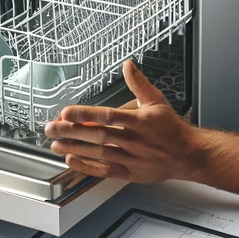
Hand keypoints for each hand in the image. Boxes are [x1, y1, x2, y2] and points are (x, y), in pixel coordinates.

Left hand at [43, 60, 199, 182]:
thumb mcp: (157, 101)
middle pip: (98, 135)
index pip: (108, 116)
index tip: (66, 112)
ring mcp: (130, 157)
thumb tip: (128, 65)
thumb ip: (139, 83)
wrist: (188, 154)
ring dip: (75, 148)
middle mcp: (133, 140)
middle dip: (71, 131)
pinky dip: (87, 166)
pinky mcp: (130, 172)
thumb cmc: (171, 128)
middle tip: (51, 128)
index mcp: (138, 121)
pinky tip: (72, 160)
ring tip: (55, 144)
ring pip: (98, 153)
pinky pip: (105, 170)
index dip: (85, 114)